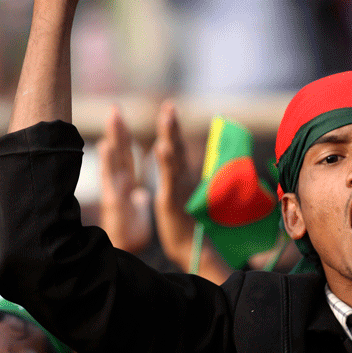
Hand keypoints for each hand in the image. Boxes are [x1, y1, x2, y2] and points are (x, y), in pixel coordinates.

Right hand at [98, 106, 152, 252]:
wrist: (124, 252)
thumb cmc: (128, 232)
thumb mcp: (133, 212)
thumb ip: (134, 198)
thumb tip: (140, 193)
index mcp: (124, 183)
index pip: (124, 154)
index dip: (123, 135)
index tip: (119, 112)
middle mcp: (117, 186)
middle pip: (118, 154)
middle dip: (116, 132)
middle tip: (113, 109)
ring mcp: (114, 195)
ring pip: (113, 166)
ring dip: (112, 147)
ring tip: (110, 127)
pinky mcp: (115, 206)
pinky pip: (114, 188)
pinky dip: (112, 172)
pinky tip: (110, 156)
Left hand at [152, 103, 230, 281]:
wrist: (190, 248)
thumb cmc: (185, 224)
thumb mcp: (180, 196)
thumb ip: (181, 180)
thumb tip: (182, 168)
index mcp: (182, 178)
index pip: (177, 148)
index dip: (173, 129)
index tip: (169, 108)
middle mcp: (183, 179)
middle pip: (178, 146)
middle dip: (172, 125)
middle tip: (169, 104)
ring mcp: (179, 188)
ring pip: (175, 157)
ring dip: (171, 135)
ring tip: (167, 115)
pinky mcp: (172, 200)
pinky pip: (168, 178)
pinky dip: (166, 162)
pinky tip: (161, 147)